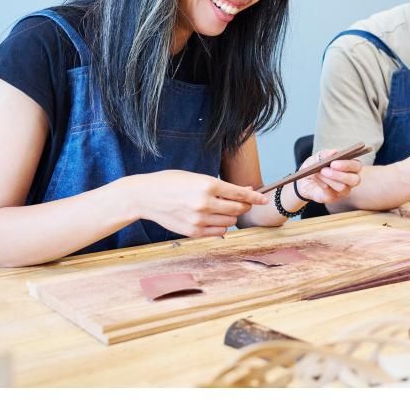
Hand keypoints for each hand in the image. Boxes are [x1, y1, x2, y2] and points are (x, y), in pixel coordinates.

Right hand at [122, 170, 267, 236]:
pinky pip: (218, 232)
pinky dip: (221, 226)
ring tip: (223, 208)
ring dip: (232, 216)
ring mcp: (199, 219)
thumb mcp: (197, 177)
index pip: (239, 193)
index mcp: (207, 185)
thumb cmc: (171, 182)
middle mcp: (205, 203)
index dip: (255, 197)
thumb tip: (246, 190)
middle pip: (238, 209)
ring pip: (229, 222)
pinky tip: (215, 219)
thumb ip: (221, 186)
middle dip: (244, 205)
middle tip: (244, 202)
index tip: (264, 199)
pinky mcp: (193, 232)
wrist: (145, 196)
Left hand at [294, 149, 361, 203]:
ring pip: (343, 188)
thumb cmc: (315, 166)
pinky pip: (331, 194)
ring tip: (317, 173)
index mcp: (350, 166)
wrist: (303, 179)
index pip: (357, 166)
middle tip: (324, 170)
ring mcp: (343, 190)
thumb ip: (325, 154)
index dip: (347, 165)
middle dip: (340, 175)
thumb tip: (334, 151)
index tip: (333, 163)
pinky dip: (322, 184)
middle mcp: (350, 179)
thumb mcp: (317, 157)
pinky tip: (316, 178)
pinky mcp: (333, 198)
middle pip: (354, 180)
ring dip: (328, 179)